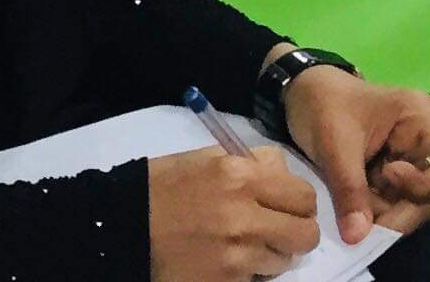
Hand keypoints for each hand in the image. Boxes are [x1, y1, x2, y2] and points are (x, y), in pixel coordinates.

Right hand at [147, 145, 319, 280]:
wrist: (124, 228)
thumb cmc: (164, 187)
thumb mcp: (208, 160)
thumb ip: (252, 165)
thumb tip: (284, 175)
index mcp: (240, 175)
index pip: (304, 195)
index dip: (299, 202)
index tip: (287, 206)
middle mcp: (244, 215)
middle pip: (305, 233)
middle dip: (296, 232)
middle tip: (278, 230)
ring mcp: (237, 254)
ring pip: (284, 261)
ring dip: (271, 255)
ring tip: (244, 246)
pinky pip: (259, 279)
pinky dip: (250, 273)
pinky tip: (227, 262)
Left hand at [274, 66, 429, 245]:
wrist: (300, 96)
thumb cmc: (323, 105)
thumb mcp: (334, 144)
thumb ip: (350, 190)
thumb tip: (357, 238)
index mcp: (422, 119)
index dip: (426, 185)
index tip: (388, 175)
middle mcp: (424, 143)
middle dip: (401, 212)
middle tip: (364, 221)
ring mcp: (410, 161)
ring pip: (413, 205)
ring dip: (385, 216)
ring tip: (353, 210)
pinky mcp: (393, 177)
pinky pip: (394, 205)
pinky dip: (375, 213)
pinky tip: (353, 209)